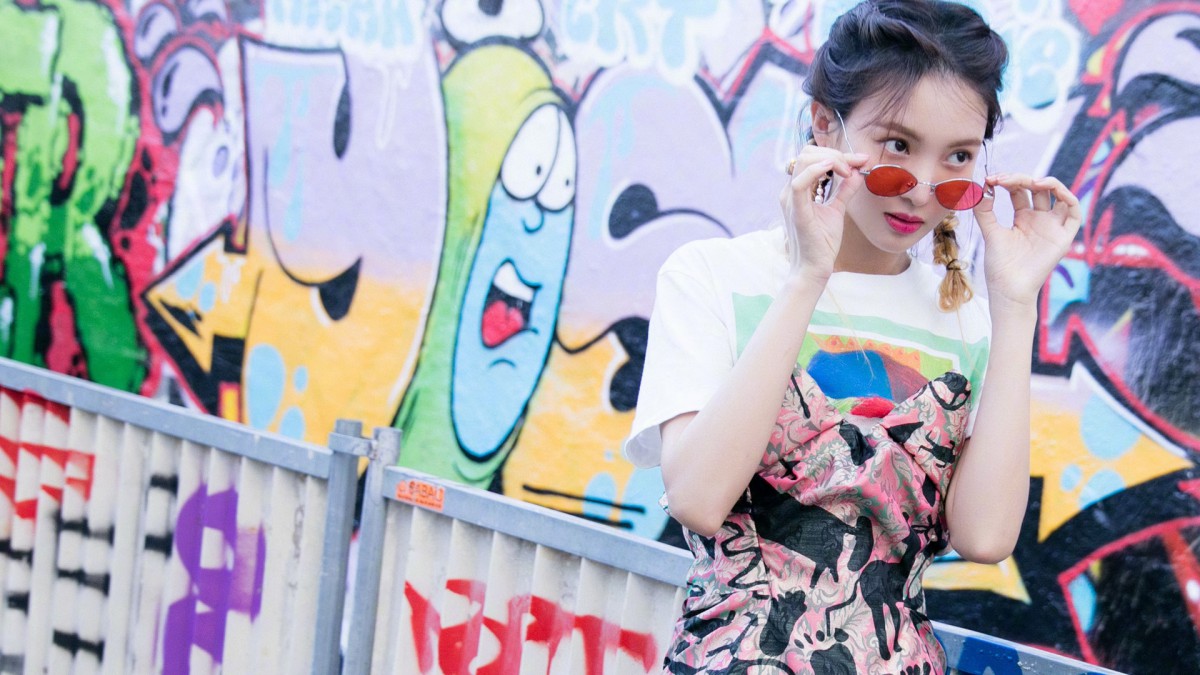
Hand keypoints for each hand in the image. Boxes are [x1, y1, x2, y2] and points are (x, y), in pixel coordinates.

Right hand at [779, 146, 867, 281]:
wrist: (814, 268)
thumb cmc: (822, 243)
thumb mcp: (837, 210)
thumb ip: (845, 190)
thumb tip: (858, 172)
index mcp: (798, 190)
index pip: (812, 158)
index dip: (837, 154)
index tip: (860, 159)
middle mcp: (790, 192)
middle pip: (807, 154)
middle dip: (835, 153)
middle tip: (855, 164)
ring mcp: (791, 199)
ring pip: (804, 161)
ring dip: (831, 159)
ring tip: (848, 171)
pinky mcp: (796, 210)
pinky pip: (800, 182)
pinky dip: (817, 170)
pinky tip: (835, 169)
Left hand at [973, 173, 1081, 310]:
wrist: (1009, 288)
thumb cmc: (1000, 266)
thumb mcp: (990, 233)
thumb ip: (985, 211)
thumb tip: (980, 188)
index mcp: (1022, 218)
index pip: (1019, 190)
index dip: (1007, 181)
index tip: (990, 179)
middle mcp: (1039, 219)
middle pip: (1036, 189)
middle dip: (1020, 179)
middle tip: (1002, 179)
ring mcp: (1052, 227)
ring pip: (1059, 195)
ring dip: (1048, 183)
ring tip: (1031, 181)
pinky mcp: (1063, 237)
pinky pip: (1074, 213)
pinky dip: (1068, 197)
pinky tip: (1050, 188)